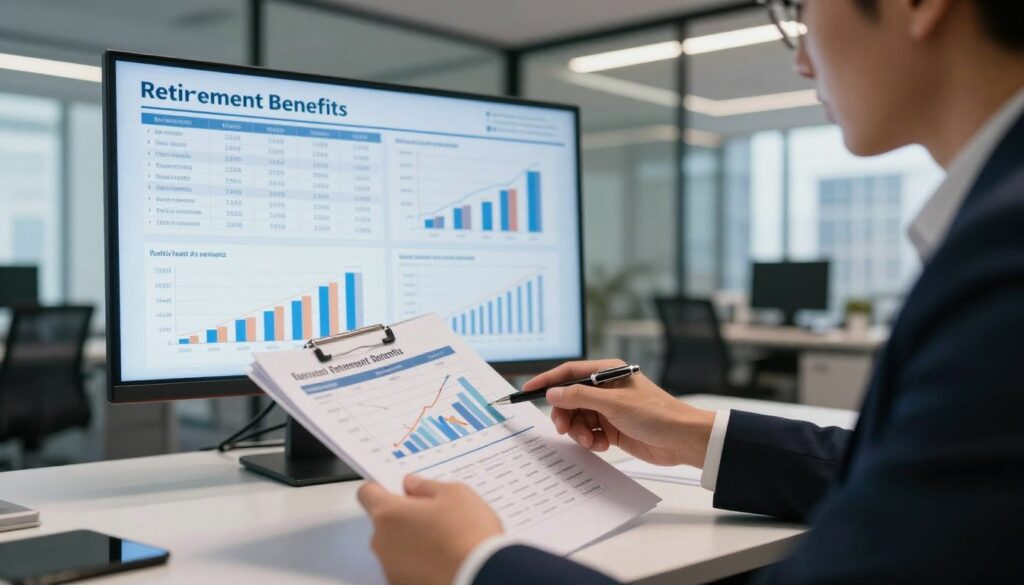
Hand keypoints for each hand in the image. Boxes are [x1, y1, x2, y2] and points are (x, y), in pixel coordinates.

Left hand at [357, 475, 502, 584]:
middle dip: (404, 515)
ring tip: (444, 539)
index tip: (396, 488)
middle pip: (383, 521)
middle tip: (433, 514)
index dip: (381, 487)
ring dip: (411, 539)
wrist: (483, 576)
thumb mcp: (455, 494)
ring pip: (394, 545)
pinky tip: (444, 557)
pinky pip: (405, 566)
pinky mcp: (402, 584)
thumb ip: (427, 486)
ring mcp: (391, 567)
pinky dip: (419, 561)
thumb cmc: (468, 536)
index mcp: (389, 514)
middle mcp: (382, 543)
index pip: (367, 493)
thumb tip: (414, 485)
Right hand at [524, 359, 716, 467]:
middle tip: (563, 428)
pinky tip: (602, 445)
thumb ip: (579, 397)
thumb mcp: (614, 404)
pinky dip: (591, 440)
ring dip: (579, 431)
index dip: (548, 381)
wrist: (682, 440)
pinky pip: (590, 432)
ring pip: (578, 418)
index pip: (569, 372)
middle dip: (565, 415)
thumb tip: (553, 393)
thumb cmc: (656, 414)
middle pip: (570, 399)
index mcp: (608, 372)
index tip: (528, 391)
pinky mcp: (613, 428)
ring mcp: (609, 409)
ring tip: (591, 440)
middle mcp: (607, 389)